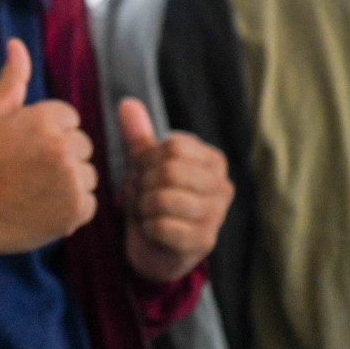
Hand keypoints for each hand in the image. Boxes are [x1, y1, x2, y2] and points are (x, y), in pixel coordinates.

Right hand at [0, 39, 98, 252]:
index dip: (47, 132)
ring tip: (34, 188)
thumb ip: (13, 78)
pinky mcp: (76, 211)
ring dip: (69, 182)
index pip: (70, 119)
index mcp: (46, 119)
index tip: (23, 147)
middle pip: (82, 146)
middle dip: (62, 155)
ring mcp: (71, 180)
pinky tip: (43, 206)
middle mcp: (63, 147)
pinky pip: (89, 202)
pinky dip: (71, 207)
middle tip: (27, 169)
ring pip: (88, 174)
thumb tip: (17, 43)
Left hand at [118, 99, 232, 282]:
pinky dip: (148, 228)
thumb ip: (138, 135)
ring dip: (144, 206)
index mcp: (212, 160)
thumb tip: (127, 102)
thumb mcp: (144, 164)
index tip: (145, 173)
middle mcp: (222, 186)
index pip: (173, 146)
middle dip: (143, 183)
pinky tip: (154, 231)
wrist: (155, 245)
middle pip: (170, 170)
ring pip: (164, 198)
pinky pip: (163, 227)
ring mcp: (217, 215)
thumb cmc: (154, 197)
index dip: (147, 159)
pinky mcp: (204, 242)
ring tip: (148, 212)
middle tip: (143, 195)